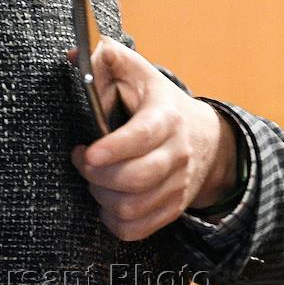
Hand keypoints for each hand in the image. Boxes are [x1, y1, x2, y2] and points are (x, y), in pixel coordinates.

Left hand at [69, 36, 238, 240]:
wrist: (208, 138)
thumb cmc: (158, 102)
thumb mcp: (138, 72)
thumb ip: (107, 57)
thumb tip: (75, 54)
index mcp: (166, 117)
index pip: (143, 137)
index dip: (113, 149)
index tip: (86, 153)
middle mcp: (177, 154)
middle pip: (137, 178)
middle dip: (97, 175)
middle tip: (81, 160)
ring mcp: (177, 185)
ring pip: (134, 207)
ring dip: (102, 197)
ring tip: (93, 178)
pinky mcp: (173, 208)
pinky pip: (139, 229)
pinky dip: (114, 221)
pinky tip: (105, 201)